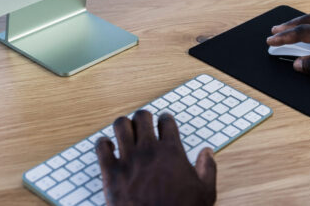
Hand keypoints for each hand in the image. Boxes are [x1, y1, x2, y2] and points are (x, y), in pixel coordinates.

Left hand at [96, 111, 216, 205]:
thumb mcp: (205, 192)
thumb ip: (208, 168)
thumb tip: (207, 152)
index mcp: (171, 152)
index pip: (166, 121)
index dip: (165, 120)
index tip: (163, 123)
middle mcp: (149, 151)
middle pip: (142, 117)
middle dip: (143, 118)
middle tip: (143, 125)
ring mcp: (128, 160)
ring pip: (121, 125)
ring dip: (123, 126)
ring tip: (125, 132)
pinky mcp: (111, 173)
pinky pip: (101, 146)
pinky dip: (103, 143)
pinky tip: (108, 148)